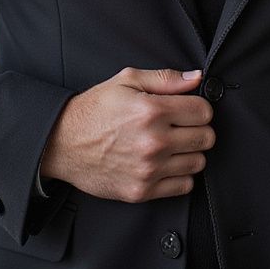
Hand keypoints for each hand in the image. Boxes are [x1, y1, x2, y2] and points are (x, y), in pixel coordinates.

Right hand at [40, 67, 214, 202]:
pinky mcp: (142, 190)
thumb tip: (196, 77)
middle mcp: (154, 141)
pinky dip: (180, 174)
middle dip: (198, 128)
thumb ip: (165, 78)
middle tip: (182, 125)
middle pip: (206, 138)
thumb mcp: (127, 80)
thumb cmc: (95, 109)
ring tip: (173, 144)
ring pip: (198, 162)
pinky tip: (166, 162)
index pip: (203, 111)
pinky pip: (184, 186)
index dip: (199, 107)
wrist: (63, 143)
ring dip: (190, 152)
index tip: (189, 108)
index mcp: (152, 110)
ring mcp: (149, 169)